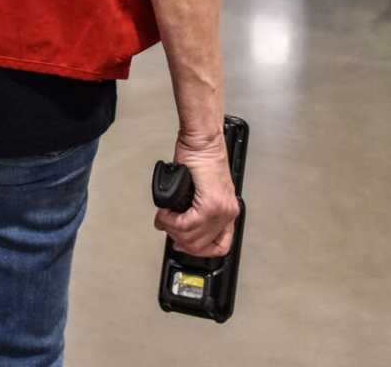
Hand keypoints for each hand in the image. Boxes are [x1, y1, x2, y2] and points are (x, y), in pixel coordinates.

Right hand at [153, 131, 239, 256]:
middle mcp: (227, 213)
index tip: (182, 244)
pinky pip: (186, 224)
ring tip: (164, 216)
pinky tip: (165, 212)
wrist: (203, 140)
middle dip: (178, 240)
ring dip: (171, 229)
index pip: (219, 246)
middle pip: (200, 246)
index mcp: (227, 211)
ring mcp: (220, 209)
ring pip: (191, 237)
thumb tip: (178, 222)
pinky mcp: (209, 203)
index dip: (198, 250)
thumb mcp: (201, 188)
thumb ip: (195, 208)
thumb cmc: (201, 156)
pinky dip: (170, 221)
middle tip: (167, 226)